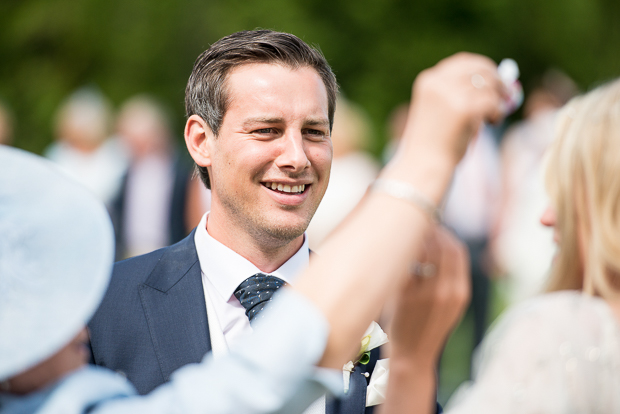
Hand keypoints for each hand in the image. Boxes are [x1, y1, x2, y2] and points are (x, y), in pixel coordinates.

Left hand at [389, 226, 470, 364]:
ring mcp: (426, 294)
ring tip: (404, 236)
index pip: (458, 250)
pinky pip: (405, 266)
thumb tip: (436, 244)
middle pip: (442, 246)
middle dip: (430, 231)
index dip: (446, 234)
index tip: (433, 226)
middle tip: (416, 224)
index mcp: (460, 292)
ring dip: (414, 239)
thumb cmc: (426, 326)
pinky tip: (392, 252)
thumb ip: (446, 278)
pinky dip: (400, 255)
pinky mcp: (405, 297)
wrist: (413, 356)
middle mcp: (447, 291)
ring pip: (423, 252)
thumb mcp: (448, 304)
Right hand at [402, 52, 505, 166]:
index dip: (482, 67)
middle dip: (497, 80)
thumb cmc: (433, 144)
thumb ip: (463, 94)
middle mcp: (438, 82)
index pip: (462, 62)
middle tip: (507, 94)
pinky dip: (498, 111)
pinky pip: (492, 101)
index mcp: (428, 81)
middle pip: (479, 69)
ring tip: (492, 118)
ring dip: (497, 99)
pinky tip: (492, 122)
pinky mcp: (463, 108)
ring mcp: (450, 94)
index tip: (495, 77)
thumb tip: (498, 81)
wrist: (422, 166)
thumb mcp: (442, 112)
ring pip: (488, 85)